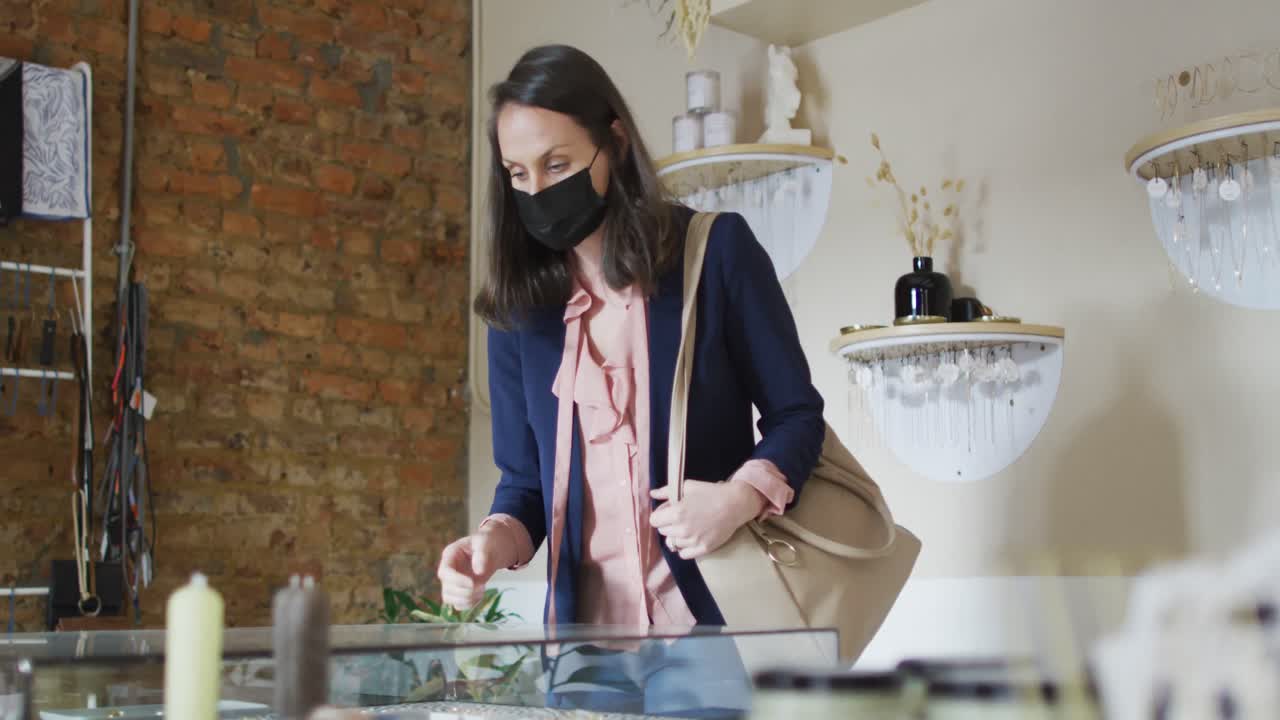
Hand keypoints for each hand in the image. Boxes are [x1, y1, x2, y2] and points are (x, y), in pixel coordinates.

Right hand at [436, 527, 509, 608]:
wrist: (493, 549)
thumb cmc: (487, 542)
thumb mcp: (485, 543)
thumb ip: (482, 554)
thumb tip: (478, 571)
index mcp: (450, 554)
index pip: (445, 571)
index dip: (456, 580)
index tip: (472, 584)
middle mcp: (448, 569)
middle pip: (446, 588)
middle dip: (464, 592)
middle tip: (481, 587)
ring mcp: (452, 581)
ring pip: (449, 598)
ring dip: (466, 599)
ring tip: (482, 590)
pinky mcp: (459, 590)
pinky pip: (458, 604)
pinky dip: (469, 604)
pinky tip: (480, 594)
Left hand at [650, 480, 766, 559]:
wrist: (735, 504)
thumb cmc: (710, 492)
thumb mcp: (687, 486)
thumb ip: (666, 491)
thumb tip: (652, 494)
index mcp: (676, 513)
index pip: (654, 521)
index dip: (660, 515)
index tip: (668, 512)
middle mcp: (682, 529)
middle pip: (663, 532)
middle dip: (668, 524)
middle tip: (681, 517)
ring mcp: (693, 541)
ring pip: (673, 543)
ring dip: (677, 536)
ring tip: (689, 526)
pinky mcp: (703, 548)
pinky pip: (684, 554)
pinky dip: (685, 548)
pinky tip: (692, 538)